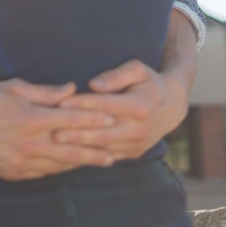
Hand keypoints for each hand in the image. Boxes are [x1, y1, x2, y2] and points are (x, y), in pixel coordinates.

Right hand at [0, 78, 116, 179]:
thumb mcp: (15, 87)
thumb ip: (45, 92)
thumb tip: (71, 89)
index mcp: (31, 119)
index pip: (70, 120)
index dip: (93, 120)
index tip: (111, 119)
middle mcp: (30, 143)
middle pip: (71, 150)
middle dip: (95, 151)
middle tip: (115, 153)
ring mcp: (22, 162)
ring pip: (59, 165)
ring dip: (80, 162)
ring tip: (100, 161)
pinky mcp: (15, 173)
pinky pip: (43, 173)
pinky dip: (59, 169)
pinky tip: (70, 166)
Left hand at [54, 58, 189, 158]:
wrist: (172, 106)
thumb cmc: (149, 81)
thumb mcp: (137, 69)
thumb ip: (116, 75)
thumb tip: (94, 85)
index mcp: (140, 106)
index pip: (105, 105)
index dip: (82, 104)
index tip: (61, 102)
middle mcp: (139, 128)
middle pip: (103, 132)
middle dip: (77, 132)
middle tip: (53, 130)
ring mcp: (137, 144)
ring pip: (104, 148)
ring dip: (80, 147)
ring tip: (58, 144)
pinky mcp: (134, 153)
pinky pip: (109, 157)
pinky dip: (90, 156)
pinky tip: (72, 154)